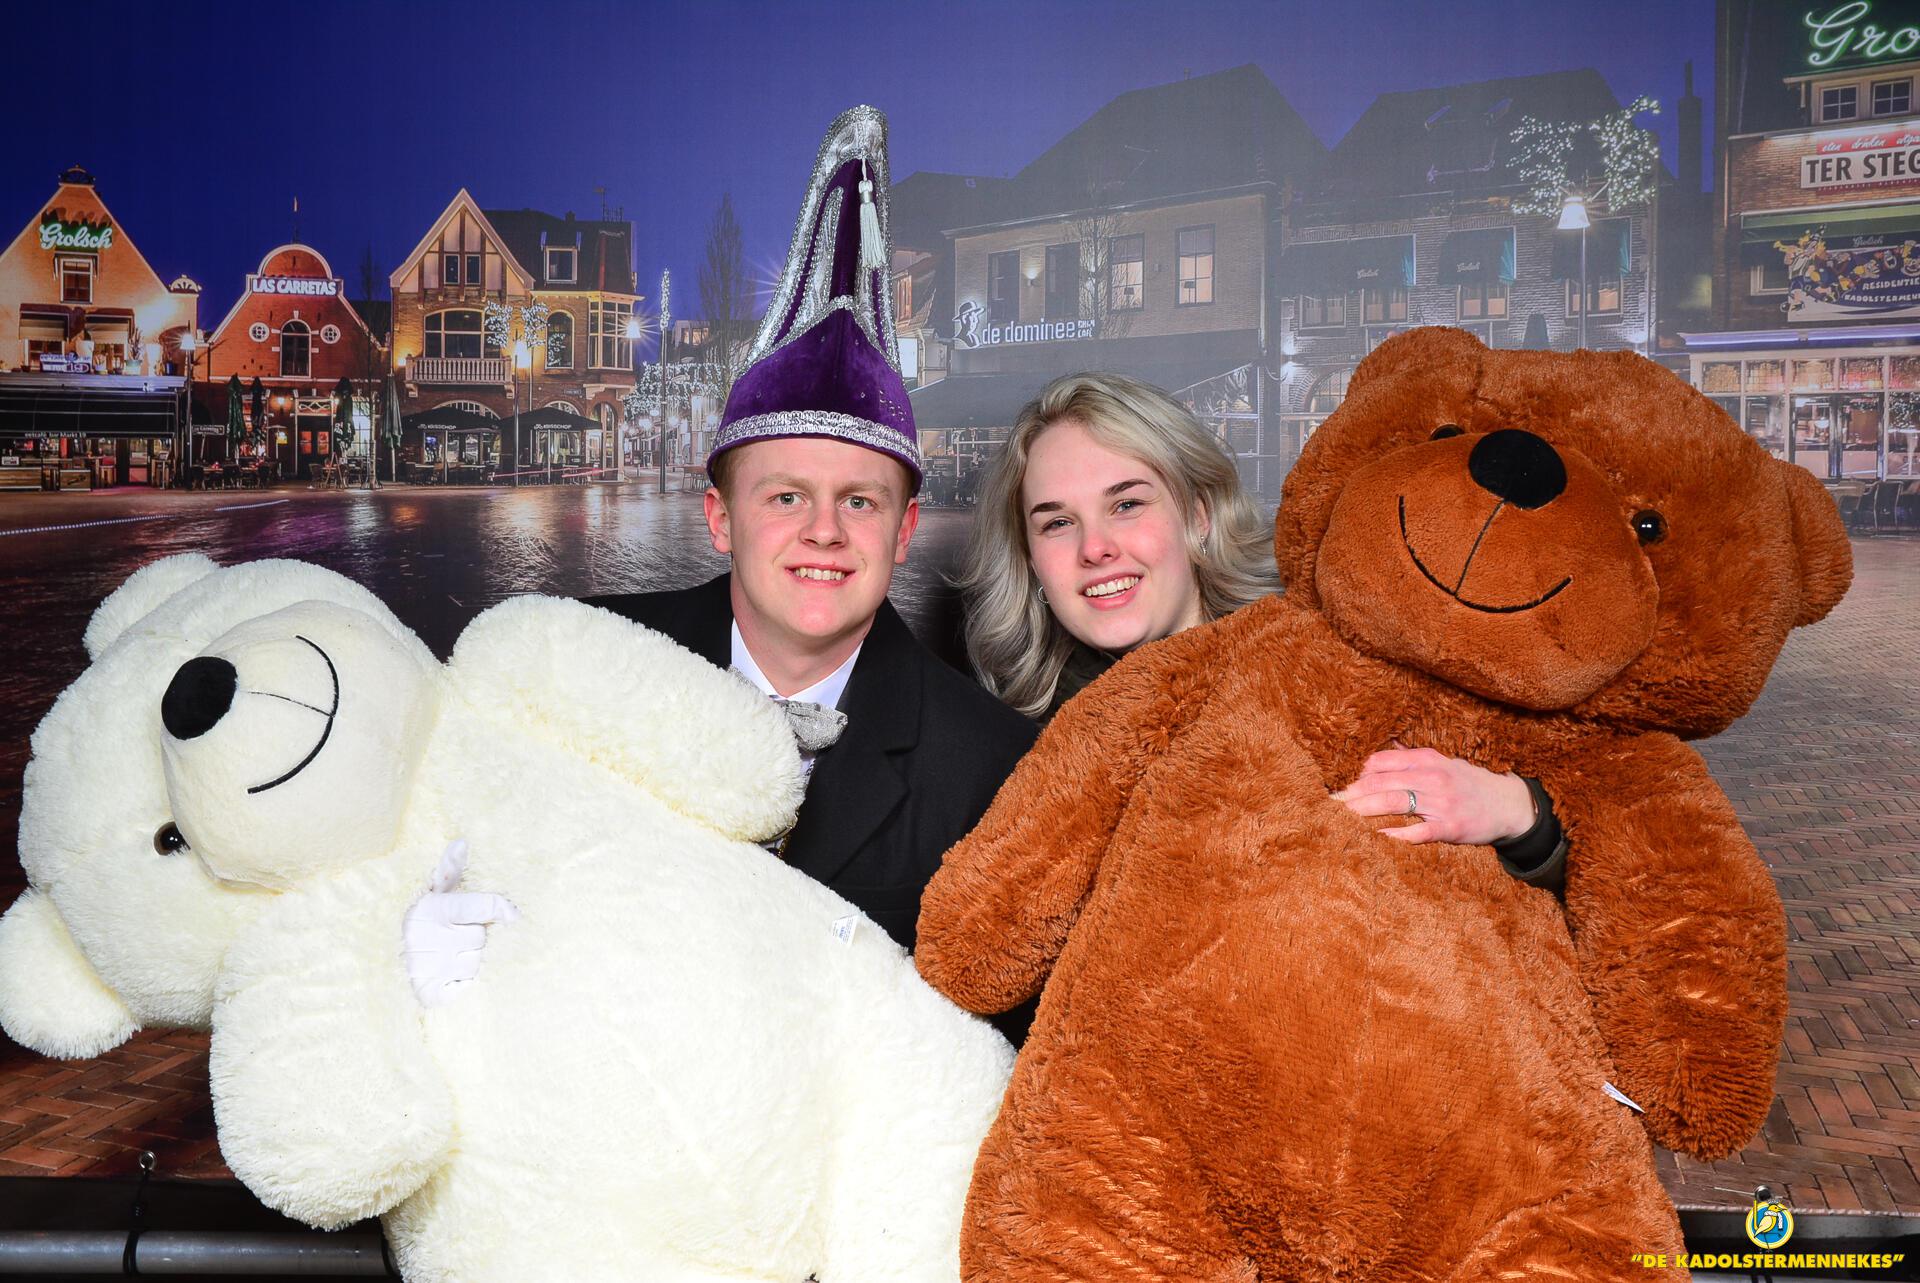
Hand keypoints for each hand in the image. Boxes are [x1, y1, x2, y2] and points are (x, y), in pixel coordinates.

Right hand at [400, 839, 519, 1008]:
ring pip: (476, 963)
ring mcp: (430, 969)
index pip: (485, 908)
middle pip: (481, 938)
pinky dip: (462, 984)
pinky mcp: (432, 994)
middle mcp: (432, 939)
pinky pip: (466, 986)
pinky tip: (447, 975)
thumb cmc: (416, 922)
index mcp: (434, 910)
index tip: (513, 915)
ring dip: (468, 961)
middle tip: (455, 936)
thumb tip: (462, 842)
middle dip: (473, 937)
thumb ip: (449, 869)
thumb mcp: (429, 892)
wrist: (377, 961)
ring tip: (448, 956)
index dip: (501, 910)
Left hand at [1332, 745, 1535, 845]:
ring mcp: (1442, 803)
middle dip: (1354, 792)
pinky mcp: (1450, 827)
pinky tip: (1379, 836)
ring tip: (1346, 815)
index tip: (1341, 782)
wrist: (1508, 804)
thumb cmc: (1468, 783)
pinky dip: (1397, 834)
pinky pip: (1418, 832)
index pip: (1382, 761)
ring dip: (1366, 810)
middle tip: (1333, 802)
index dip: (1358, 772)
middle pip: (1382, 782)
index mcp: (1427, 760)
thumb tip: (1385, 745)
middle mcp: (1433, 777)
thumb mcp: (1443, 762)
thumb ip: (1412, 757)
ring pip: (1395, 803)